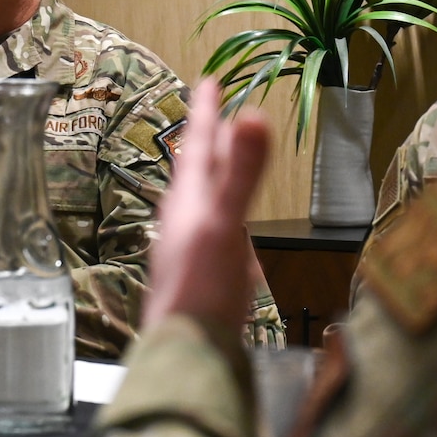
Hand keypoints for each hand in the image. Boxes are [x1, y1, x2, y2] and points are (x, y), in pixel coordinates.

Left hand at [143, 81, 269, 343]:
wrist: (187, 356)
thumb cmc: (202, 292)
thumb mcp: (226, 226)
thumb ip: (241, 175)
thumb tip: (253, 115)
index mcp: (188, 204)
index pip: (199, 146)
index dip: (206, 113)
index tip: (209, 80)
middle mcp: (183, 223)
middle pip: (197, 172)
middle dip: (209, 142)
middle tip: (215, 112)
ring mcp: (190, 252)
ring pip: (203, 204)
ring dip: (216, 181)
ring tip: (224, 166)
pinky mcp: (201, 279)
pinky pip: (216, 238)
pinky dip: (229, 224)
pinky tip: (239, 242)